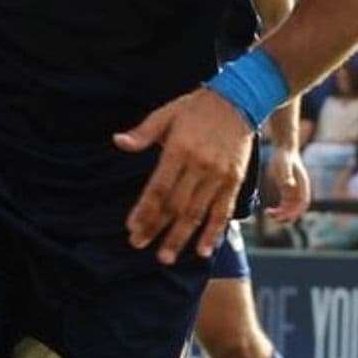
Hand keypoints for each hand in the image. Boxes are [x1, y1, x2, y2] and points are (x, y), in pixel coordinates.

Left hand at [114, 87, 253, 264]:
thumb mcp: (166, 113)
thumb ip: (143, 132)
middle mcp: (199, 165)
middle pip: (175, 205)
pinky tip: (202, 251)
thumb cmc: (196, 108)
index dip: (144, 211)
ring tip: (165, 257)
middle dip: (156, 228)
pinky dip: (213, 233)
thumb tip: (118, 142)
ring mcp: (219, 175)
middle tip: (139, 245)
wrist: (240, 100)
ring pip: (197, 213)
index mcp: (179, 149)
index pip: (158, 188)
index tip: (132, 228)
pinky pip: (223, 211)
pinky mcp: (235, 181)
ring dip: (180, 237)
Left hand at [264, 145, 309, 221]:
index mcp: (302, 186)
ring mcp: (294, 192)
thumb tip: (289, 186)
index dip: (294, 212)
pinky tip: (268, 211)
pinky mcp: (287, 191)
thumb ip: (287, 176)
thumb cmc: (284, 157)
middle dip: (286, 216)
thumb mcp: (284, 166)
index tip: (282, 216)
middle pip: (296, 209)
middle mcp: (300, 191)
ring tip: (268, 214)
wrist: (283, 150)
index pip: (302, 204)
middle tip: (273, 218)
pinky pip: (284, 205)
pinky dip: (278, 210)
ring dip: (281, 215)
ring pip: (290, 209)